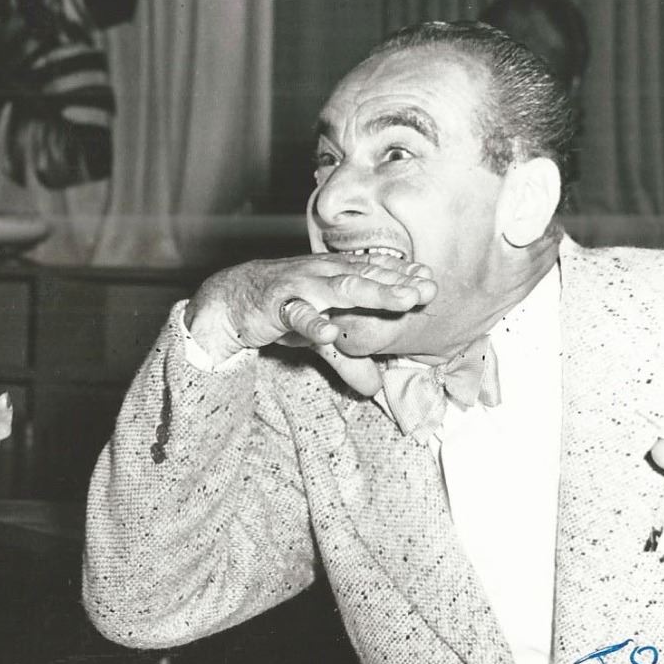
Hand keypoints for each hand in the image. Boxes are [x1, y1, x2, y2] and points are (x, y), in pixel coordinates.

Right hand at [186, 254, 436, 395]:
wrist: (230, 299)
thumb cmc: (282, 308)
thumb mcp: (319, 337)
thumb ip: (347, 360)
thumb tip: (373, 390)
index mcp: (337, 276)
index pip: (377, 273)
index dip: (405, 276)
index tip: (433, 281)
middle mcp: (325, 275)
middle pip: (368, 277)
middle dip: (400, 284)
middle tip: (429, 290)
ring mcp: (302, 287)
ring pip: (342, 289)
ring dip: (374, 293)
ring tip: (402, 302)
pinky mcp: (278, 305)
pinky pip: (298, 315)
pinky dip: (314, 323)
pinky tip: (329, 332)